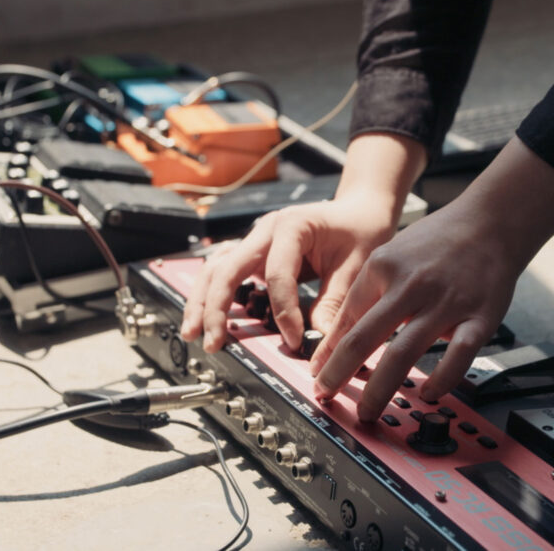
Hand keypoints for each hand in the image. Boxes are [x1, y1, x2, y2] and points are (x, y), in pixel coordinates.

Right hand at [179, 197, 395, 351]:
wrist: (358, 212)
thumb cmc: (359, 232)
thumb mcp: (356, 267)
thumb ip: (336, 303)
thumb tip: (321, 342)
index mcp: (291, 226)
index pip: (277, 274)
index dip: (284, 312)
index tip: (296, 340)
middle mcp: (265, 230)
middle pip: (227, 268)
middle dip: (215, 307)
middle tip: (211, 342)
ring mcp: (255, 241)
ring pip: (215, 269)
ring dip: (202, 301)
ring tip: (194, 334)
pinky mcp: (253, 254)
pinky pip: (224, 272)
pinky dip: (212, 294)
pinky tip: (205, 318)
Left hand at [310, 137, 553, 420]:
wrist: (492, 221)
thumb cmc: (438, 241)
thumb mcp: (391, 256)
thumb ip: (365, 294)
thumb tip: (338, 338)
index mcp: (383, 267)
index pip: (346, 319)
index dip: (327, 353)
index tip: (317, 375)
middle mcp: (410, 285)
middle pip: (364, 339)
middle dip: (338, 374)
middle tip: (326, 396)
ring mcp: (445, 303)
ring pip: (402, 354)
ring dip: (379, 390)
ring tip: (367, 411)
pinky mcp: (478, 318)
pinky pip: (457, 357)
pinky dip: (440, 380)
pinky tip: (428, 394)